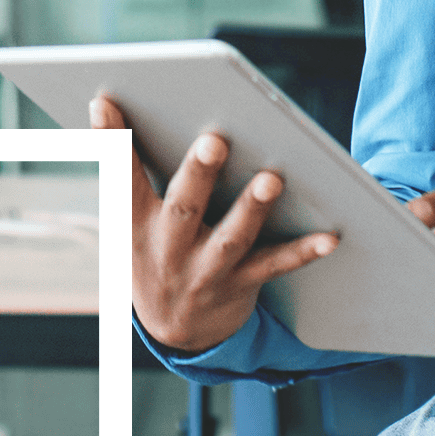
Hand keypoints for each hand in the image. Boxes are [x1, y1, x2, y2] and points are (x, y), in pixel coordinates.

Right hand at [92, 94, 337, 353]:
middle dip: (198, 175)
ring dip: (252, 209)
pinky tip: (330, 236)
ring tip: (271, 179)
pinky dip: (302, 251)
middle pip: (184, 207)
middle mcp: (169, 248)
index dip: (112, 140)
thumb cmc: (160, 252)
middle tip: (214, 141)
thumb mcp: (136, 224)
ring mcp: (206, 270)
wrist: (177, 333)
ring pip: (232, 237)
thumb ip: (141, 177)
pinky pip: (274, 266)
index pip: (121, 177)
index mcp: (137, 225)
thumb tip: (133, 112)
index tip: (105, 102)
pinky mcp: (240, 285)